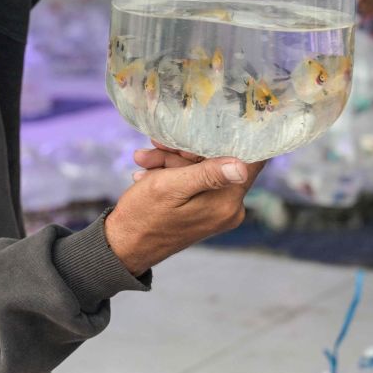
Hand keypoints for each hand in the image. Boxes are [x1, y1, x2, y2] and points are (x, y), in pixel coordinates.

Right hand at [104, 141, 265, 275]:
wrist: (123, 246)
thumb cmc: (143, 217)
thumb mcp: (170, 187)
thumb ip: (208, 175)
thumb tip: (242, 167)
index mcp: (226, 203)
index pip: (250, 161)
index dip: (233, 138)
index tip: (211, 125)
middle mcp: (228, 208)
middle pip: (219, 162)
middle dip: (186, 151)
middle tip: (157, 145)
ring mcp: (217, 210)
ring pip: (202, 169)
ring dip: (172, 161)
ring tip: (144, 161)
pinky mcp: (204, 211)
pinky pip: (195, 182)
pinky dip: (172, 174)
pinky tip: (147, 174)